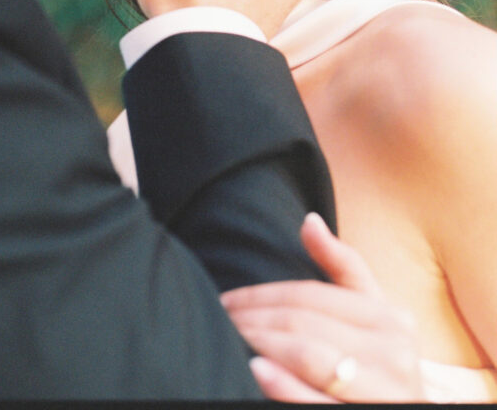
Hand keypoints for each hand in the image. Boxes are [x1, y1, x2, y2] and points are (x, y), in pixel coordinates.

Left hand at [221, 213, 424, 402]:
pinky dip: (283, 384)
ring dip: (260, 345)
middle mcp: (395, 355)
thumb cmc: (383, 365)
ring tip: (228, 339)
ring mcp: (385, 392)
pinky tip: (256, 370)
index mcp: (391, 320)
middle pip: (303, 324)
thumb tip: (309, 220)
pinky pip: (317, 401)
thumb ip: (342, 267)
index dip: (262, 295)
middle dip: (253, 320)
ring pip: (307, 356)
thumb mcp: (373, 314)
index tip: (226, 300)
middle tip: (218, 319)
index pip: (310, 296)